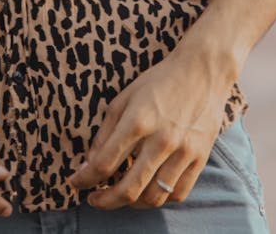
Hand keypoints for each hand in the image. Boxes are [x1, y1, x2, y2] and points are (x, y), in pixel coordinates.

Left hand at [64, 45, 233, 209]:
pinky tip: (148, 190)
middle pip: (128, 189)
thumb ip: (105, 132)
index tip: (75, 183)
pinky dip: (159, 199)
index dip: (85, 179)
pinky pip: (178, 194)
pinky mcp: (200, 159)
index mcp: (138, 121)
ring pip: (153, 197)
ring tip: (120, 196)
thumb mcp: (124, 98)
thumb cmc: (158, 82)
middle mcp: (161, 140)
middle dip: (105, 200)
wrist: (201, 71)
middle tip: (93, 200)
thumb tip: (89, 163)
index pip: (105, 163)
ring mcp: (183, 152)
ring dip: (131, 204)